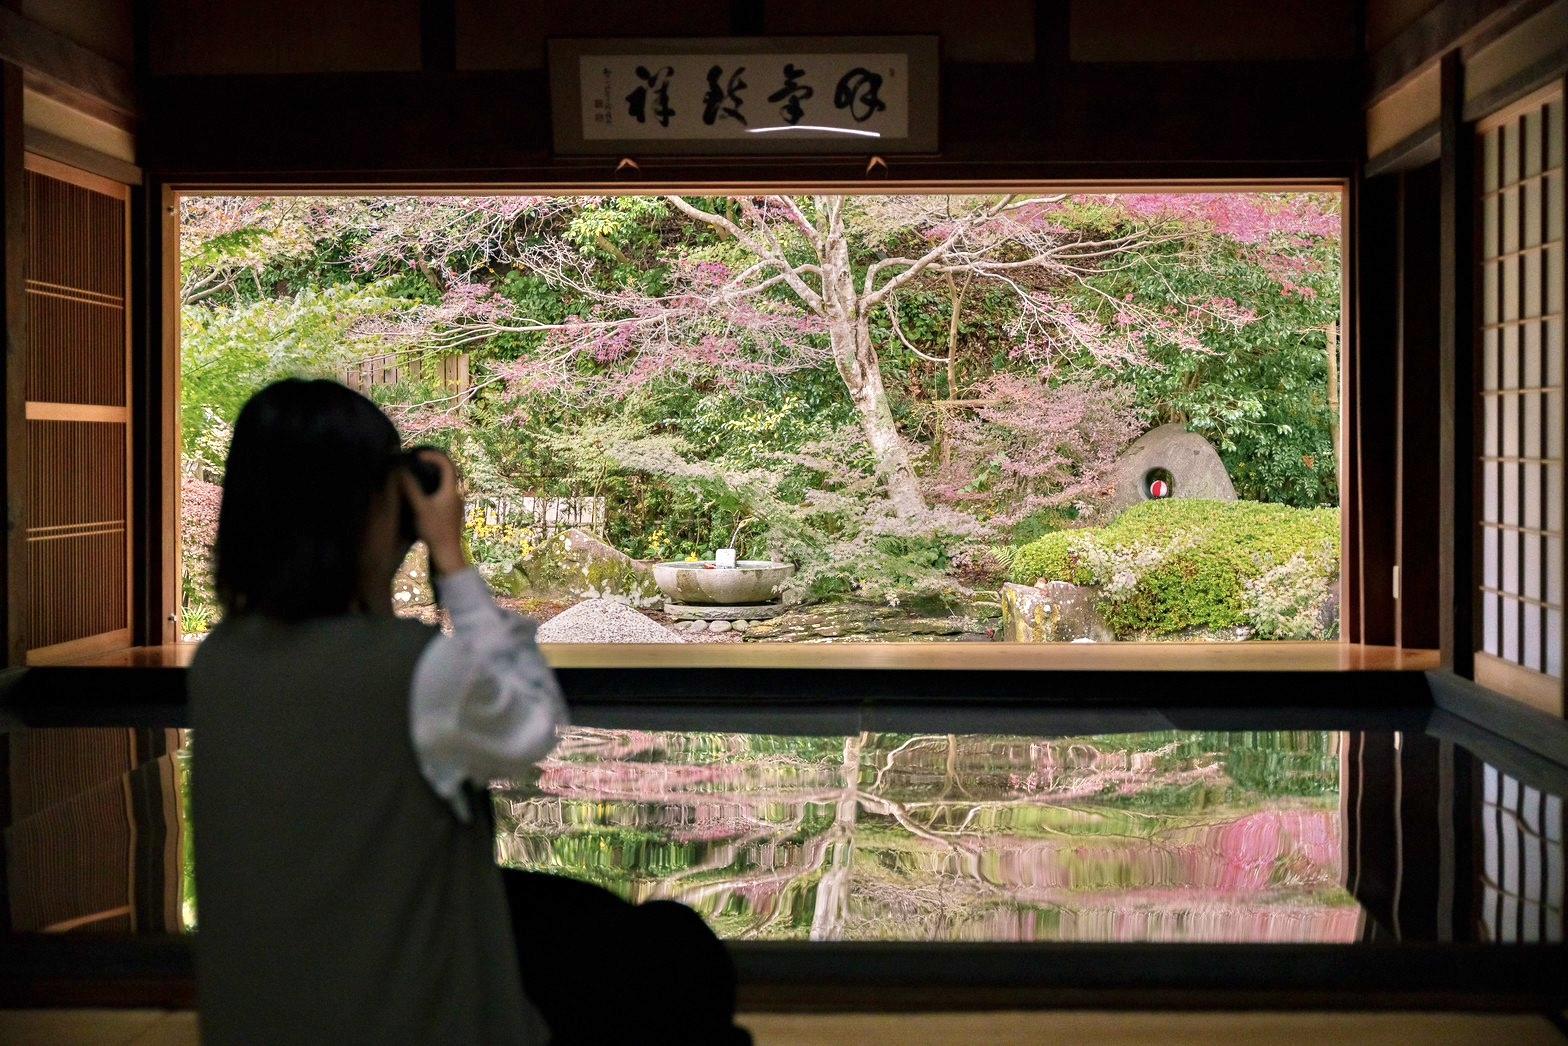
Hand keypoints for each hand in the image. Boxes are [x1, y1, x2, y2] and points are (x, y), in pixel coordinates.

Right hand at [399, 449, 467, 576]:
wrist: (446, 553)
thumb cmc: (435, 530)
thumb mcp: (420, 507)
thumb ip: (410, 488)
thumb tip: (399, 470)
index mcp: (451, 490)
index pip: (446, 464)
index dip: (433, 456)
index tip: (418, 455)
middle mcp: (456, 494)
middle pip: (447, 472)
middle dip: (432, 464)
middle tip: (416, 460)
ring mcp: (454, 504)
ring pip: (445, 483)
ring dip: (432, 475)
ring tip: (415, 473)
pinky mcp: (450, 513)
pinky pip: (442, 493)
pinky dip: (431, 487)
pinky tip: (419, 493)